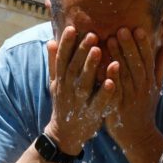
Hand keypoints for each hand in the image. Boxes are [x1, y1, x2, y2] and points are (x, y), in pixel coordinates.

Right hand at [44, 26, 117, 154]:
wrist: (64, 134)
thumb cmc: (64, 102)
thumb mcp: (55, 83)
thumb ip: (55, 62)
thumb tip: (51, 41)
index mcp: (61, 80)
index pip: (62, 59)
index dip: (66, 44)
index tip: (72, 28)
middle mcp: (68, 89)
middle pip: (74, 68)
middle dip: (81, 51)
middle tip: (92, 34)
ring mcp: (79, 102)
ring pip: (85, 82)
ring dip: (91, 67)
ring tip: (100, 51)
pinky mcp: (91, 113)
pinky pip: (98, 102)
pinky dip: (104, 93)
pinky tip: (111, 82)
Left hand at [105, 26, 162, 144]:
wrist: (138, 136)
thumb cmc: (144, 108)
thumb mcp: (156, 88)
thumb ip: (159, 67)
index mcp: (150, 82)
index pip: (148, 60)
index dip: (144, 45)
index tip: (138, 28)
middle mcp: (141, 89)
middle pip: (136, 65)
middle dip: (129, 47)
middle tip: (121, 29)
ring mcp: (129, 98)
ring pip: (124, 76)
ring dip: (117, 58)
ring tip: (108, 40)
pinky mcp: (117, 107)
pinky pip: (113, 92)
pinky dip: (110, 79)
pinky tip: (103, 67)